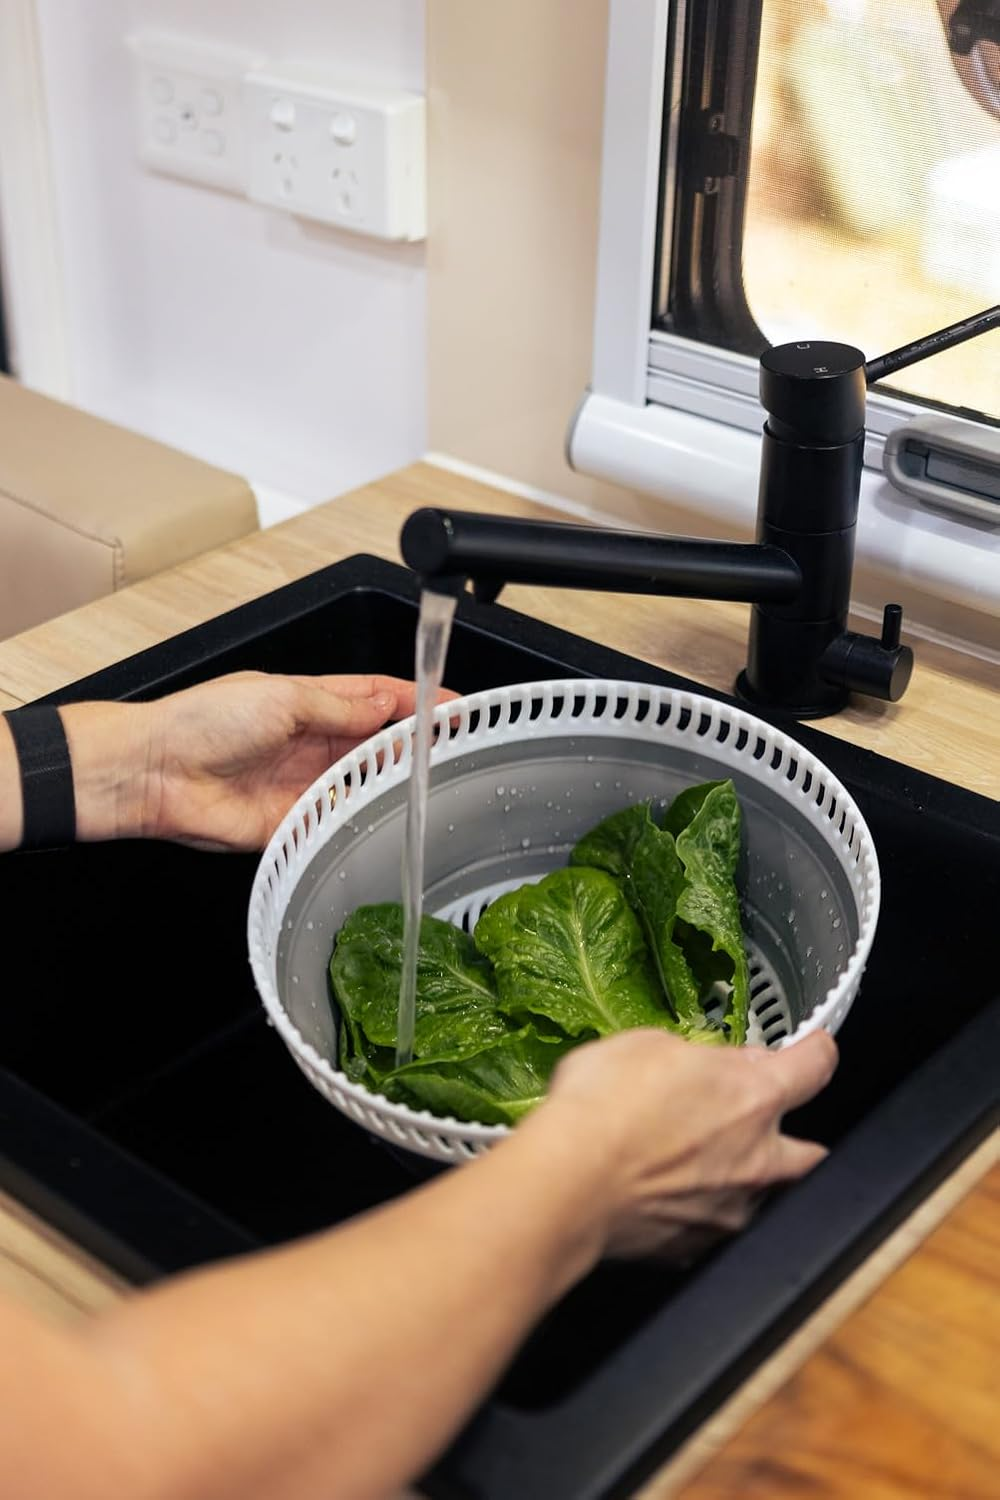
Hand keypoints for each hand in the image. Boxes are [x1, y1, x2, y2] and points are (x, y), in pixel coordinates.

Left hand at [64, 672, 452, 851]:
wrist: (156, 773)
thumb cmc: (201, 722)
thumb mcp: (282, 697)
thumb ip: (340, 706)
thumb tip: (386, 706)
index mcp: (310, 701)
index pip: (378, 698)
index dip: (418, 700)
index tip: (454, 705)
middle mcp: (313, 742)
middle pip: (380, 742)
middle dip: (417, 741)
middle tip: (452, 744)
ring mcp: (307, 783)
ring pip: (367, 782)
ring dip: (395, 779)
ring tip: (427, 776)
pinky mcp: (297, 822)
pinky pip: (341, 821)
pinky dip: (364, 817)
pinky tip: (385, 811)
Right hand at [524, 1027, 836, 1260]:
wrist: (566, 1182)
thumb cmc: (601, 1109)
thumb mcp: (647, 1045)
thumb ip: (696, 1057)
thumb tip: (708, 1066)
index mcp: (753, 1098)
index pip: (815, 1067)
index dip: (817, 1052)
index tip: (815, 1048)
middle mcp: (757, 1159)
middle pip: (811, 1151)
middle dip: (793, 1136)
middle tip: (760, 1121)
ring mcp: (730, 1210)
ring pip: (760, 1194)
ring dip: (740, 1176)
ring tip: (694, 1160)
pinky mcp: (695, 1247)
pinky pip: (712, 1225)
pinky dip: (696, 1209)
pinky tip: (663, 1192)